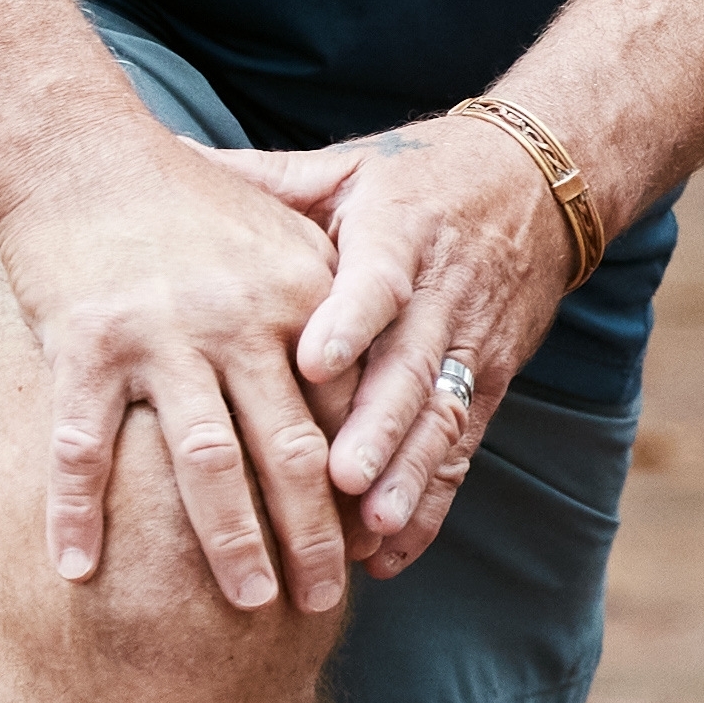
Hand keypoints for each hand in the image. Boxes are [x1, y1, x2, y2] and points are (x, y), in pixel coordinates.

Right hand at [0, 139, 356, 616]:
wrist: (80, 152)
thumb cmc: (186, 204)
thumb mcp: (278, 240)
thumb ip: (323, 311)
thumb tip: (365, 393)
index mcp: (299, 297)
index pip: (345, 410)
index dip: (361, 485)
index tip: (372, 545)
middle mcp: (239, 321)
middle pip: (290, 451)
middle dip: (314, 535)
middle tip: (326, 602)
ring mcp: (161, 334)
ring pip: (204, 462)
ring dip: (229, 543)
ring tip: (248, 607)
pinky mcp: (85, 344)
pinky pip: (81, 449)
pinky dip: (76, 516)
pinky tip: (78, 574)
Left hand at [246, 116, 585, 578]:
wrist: (539, 183)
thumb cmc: (418, 176)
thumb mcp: (345, 167)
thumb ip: (262, 179)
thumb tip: (164, 148)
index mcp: (400, 233)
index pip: (376, 280)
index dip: (350, 320)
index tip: (312, 360)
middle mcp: (443, 295)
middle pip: (411, 369)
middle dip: (379, 428)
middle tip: (341, 479)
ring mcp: (470, 347)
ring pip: (440, 420)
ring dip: (408, 478)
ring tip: (370, 528)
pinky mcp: (488, 385)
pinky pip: (460, 451)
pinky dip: (431, 503)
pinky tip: (392, 554)